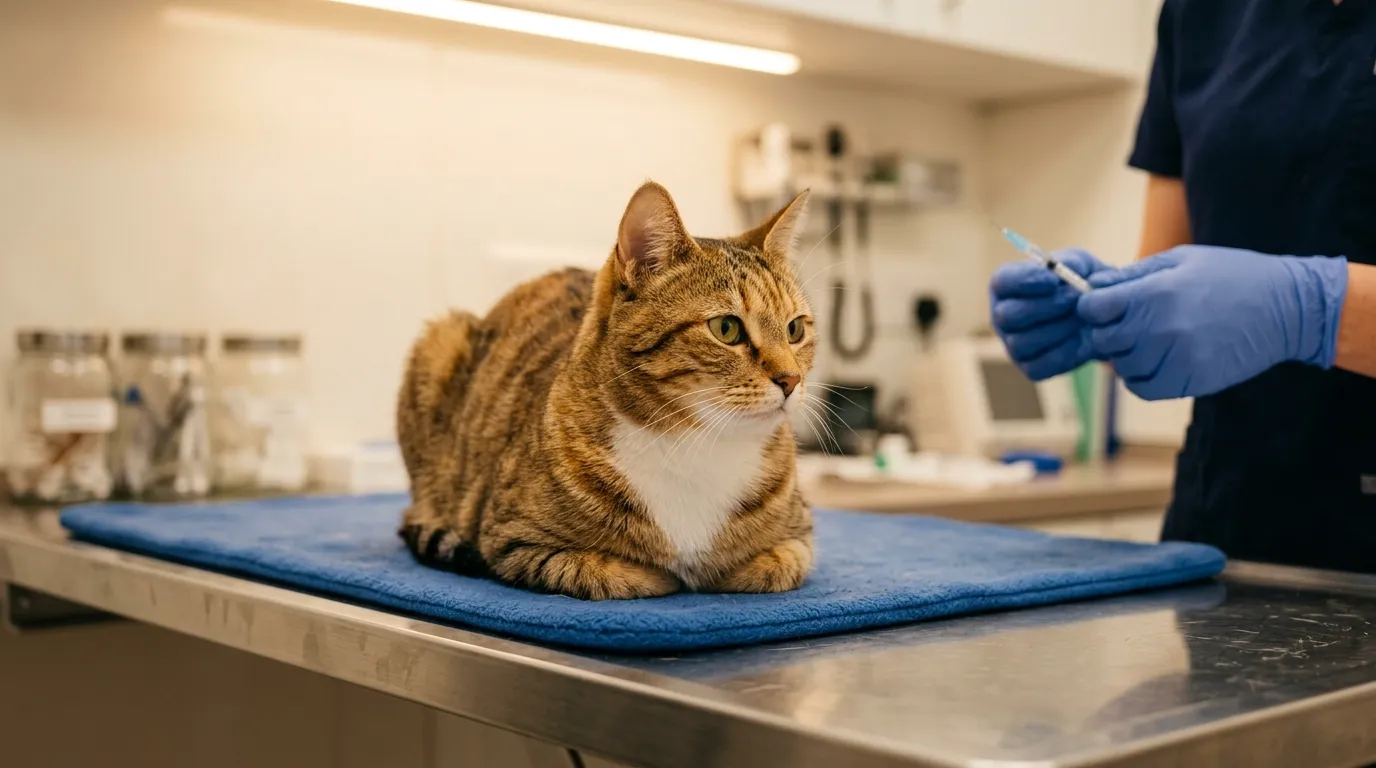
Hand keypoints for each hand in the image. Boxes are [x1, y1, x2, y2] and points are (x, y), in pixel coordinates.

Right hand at [990, 249, 1111, 379]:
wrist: (1101, 314)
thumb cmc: (1081, 283)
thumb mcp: (1081, 264)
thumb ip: (1072, 263)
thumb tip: (1063, 274)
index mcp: (1007, 285)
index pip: (1002, 282)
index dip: (1025, 281)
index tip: (1054, 279)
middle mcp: (1002, 316)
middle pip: (1006, 316)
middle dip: (1045, 306)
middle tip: (1075, 297)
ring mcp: (1013, 345)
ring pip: (1021, 343)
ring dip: (1058, 329)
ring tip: (1082, 318)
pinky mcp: (1030, 367)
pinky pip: (1039, 366)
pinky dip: (1064, 352)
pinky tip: (1081, 338)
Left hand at [1077, 246, 1348, 399]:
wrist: (1286, 307)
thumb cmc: (1232, 276)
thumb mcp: (1181, 259)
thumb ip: (1134, 275)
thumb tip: (1093, 287)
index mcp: (1154, 292)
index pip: (1093, 309)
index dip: (1093, 307)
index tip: (1104, 307)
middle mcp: (1160, 328)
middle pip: (1103, 340)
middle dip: (1108, 332)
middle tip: (1127, 326)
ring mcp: (1175, 358)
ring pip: (1121, 367)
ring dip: (1126, 357)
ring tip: (1148, 342)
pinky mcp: (1191, 380)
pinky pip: (1143, 389)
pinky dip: (1141, 379)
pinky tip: (1156, 363)